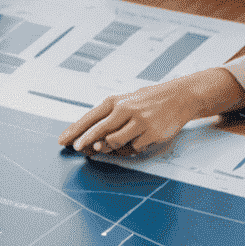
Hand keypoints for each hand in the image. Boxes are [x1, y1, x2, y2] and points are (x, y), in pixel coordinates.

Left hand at [59, 69, 244, 155]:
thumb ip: (109, 117)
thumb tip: (91, 139)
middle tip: (77, 149)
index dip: (75, 130)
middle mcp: (127, 110)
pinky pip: (134, 147)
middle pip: (99, 130)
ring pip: (115, 142)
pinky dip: (131, 148)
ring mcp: (140, 122)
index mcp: (117, 101)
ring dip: (111, 147)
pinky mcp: (152, 133)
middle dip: (85, 141)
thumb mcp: (126, 101)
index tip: (63, 141)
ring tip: (115, 142)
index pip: (90, 117)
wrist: (181, 96)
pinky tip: (136, 140)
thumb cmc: (149, 101)